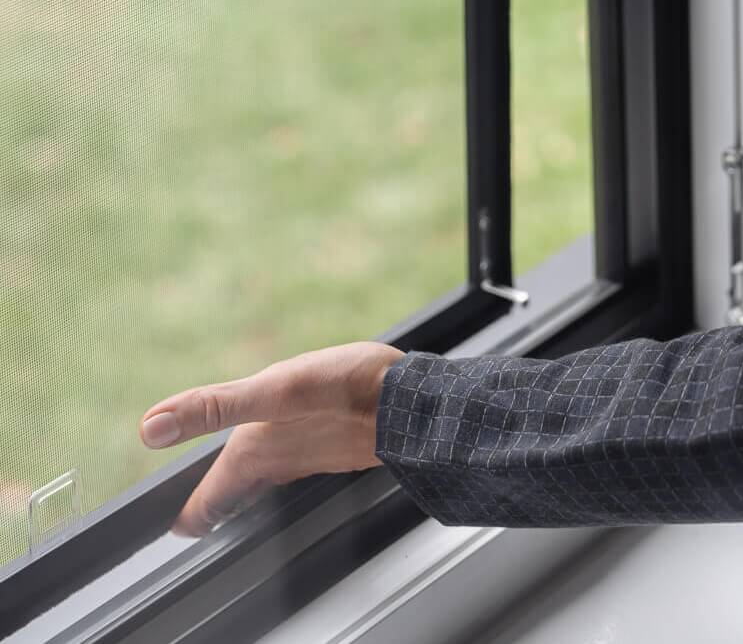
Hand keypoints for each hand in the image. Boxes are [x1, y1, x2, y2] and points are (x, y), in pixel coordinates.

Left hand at [139, 341, 403, 536]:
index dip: (189, 516)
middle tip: (195, 520)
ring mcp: (311, 452)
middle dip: (216, 505)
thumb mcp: (276, 390)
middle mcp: (281, 459)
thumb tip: (150, 427)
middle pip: (239, 494)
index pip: (211, 501)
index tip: (174, 529)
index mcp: (256, 453)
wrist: (415, 401)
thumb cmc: (349, 391)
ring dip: (247, 484)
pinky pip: (298, 457)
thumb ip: (214, 407)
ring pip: (268, 477)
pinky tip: (292, 444)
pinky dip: (282, 459)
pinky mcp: (339, 439)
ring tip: (235, 485)